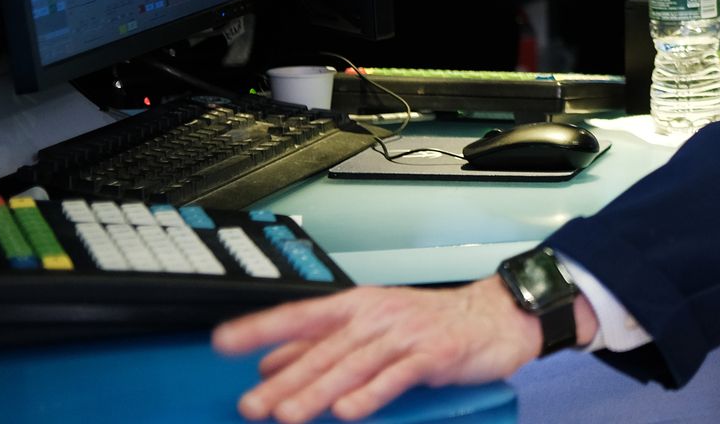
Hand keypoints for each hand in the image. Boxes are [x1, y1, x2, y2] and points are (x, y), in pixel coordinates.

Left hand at [213, 276, 589, 422]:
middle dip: (284, 380)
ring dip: (319, 391)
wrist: (495, 318)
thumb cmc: (432, 325)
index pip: (300, 316)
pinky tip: (350, 410)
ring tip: (289, 416)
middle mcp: (377, 315)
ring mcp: (406, 333)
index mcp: (357, 306)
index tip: (224, 343)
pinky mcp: (434, 353)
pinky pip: (398, 376)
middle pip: (323, 349)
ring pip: (353, 364)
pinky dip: (372, 393)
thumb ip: (322, 345)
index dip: (261, 328)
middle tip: (253, 406)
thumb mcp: (373, 327)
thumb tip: (272, 361)